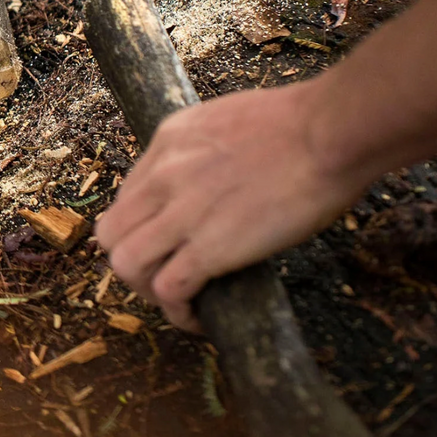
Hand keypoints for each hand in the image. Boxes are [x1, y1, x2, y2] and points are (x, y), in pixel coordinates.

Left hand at [94, 79, 371, 331]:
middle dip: (132, 262)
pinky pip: (169, 289)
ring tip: (180, 300)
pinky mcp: (210, 246)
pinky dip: (179, 311)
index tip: (165, 244)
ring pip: (126, 264)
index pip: (126, 197)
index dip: (141, 228)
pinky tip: (201, 318)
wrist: (325, 133)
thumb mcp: (223, 119)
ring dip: (147, 290)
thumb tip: (207, 176)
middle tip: (164, 276)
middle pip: (111, 233)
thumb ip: (202, 148)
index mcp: (167, 141)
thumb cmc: (295, 123)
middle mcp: (162, 175)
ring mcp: (182, 211)